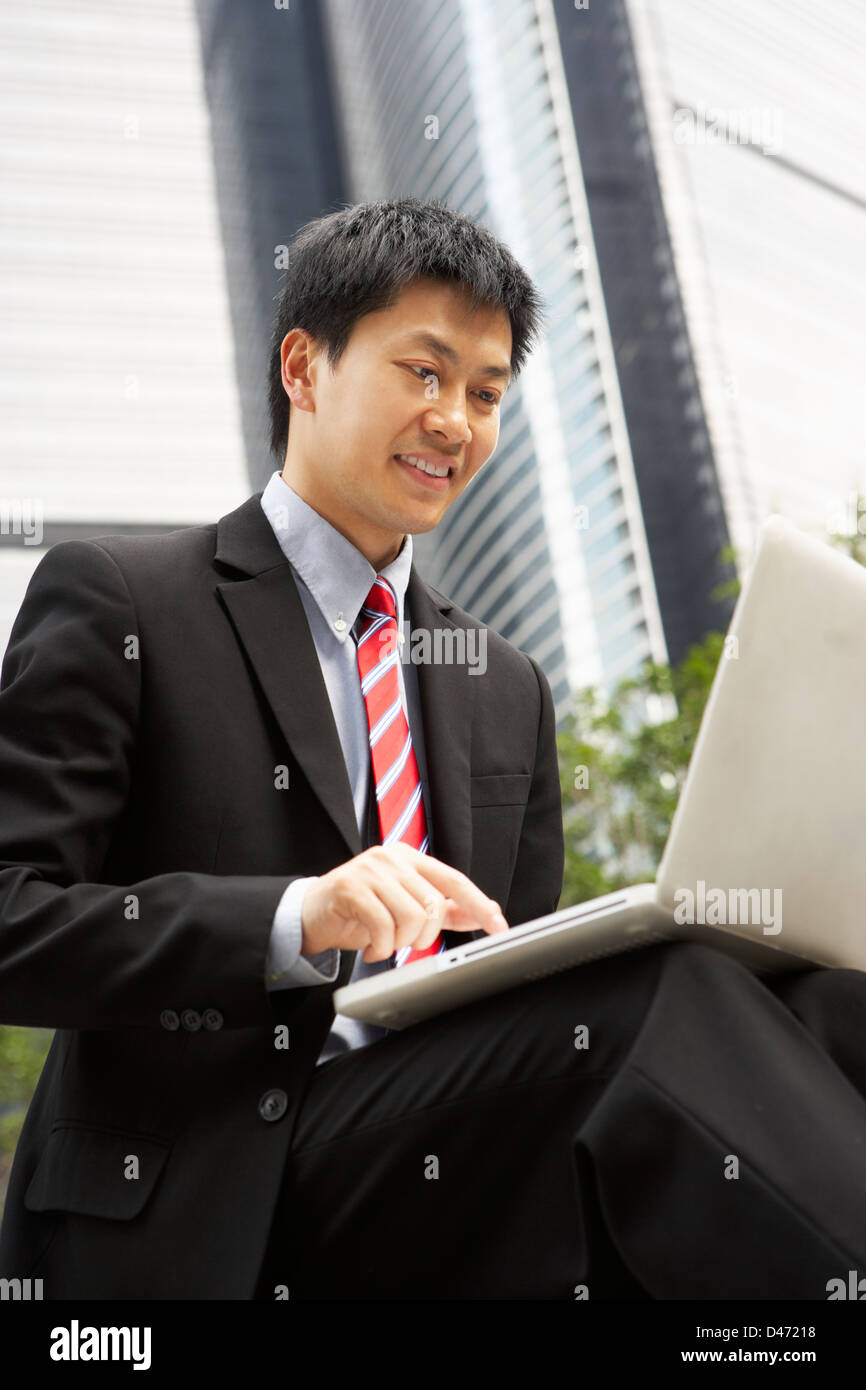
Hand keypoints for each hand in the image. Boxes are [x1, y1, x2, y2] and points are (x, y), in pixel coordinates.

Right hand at [300, 843, 508, 962]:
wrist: (313, 913)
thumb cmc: (362, 910)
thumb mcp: (407, 907)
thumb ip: (443, 909)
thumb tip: (482, 914)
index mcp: (410, 858)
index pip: (454, 880)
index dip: (478, 904)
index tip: (499, 926)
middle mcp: (392, 857)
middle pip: (432, 905)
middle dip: (422, 936)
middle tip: (401, 942)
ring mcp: (370, 870)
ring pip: (410, 917)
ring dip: (399, 943)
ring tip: (384, 943)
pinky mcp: (350, 887)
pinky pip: (383, 926)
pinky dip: (380, 948)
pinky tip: (370, 947)